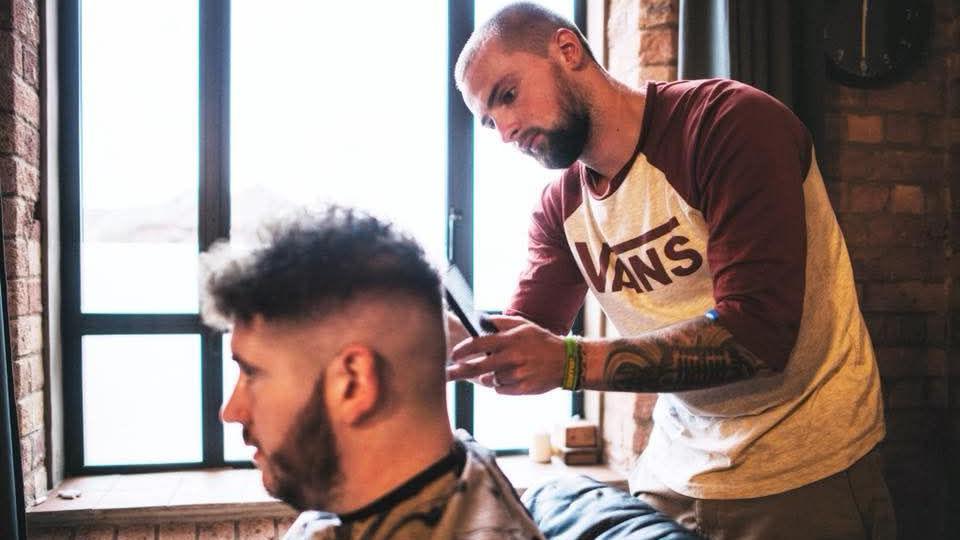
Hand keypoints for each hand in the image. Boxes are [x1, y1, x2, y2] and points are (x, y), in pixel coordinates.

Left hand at [446, 315, 564, 394]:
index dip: (463, 350)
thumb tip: (480, 319)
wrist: (566, 361)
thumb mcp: (523, 326)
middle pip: (478, 367)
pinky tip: (514, 376)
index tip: (453, 355)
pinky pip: (501, 389)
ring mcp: (518, 374)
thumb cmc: (541, 341)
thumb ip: (501, 322)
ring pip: (491, 379)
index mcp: (510, 340)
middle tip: (447, 374)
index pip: (479, 344)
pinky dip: (502, 385)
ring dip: (490, 376)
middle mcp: (512, 357)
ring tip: (506, 368)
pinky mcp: (523, 388)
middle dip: (459, 371)